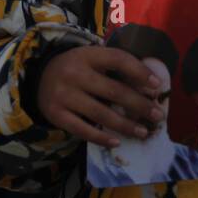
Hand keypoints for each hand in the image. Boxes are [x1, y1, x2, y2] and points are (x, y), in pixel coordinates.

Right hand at [36, 45, 163, 147]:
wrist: (39, 77)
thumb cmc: (77, 68)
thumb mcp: (93, 59)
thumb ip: (116, 68)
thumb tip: (150, 88)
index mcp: (87, 55)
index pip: (118, 60)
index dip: (140, 72)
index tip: (158, 86)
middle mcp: (74, 73)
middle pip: (113, 90)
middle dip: (139, 104)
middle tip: (158, 115)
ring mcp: (63, 95)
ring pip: (101, 114)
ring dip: (125, 125)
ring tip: (143, 132)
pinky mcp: (56, 115)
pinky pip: (83, 130)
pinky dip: (101, 138)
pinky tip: (117, 142)